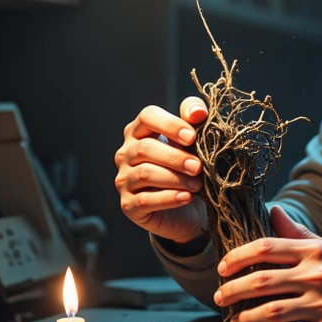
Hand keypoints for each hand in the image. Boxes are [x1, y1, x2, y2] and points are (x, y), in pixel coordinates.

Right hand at [114, 96, 209, 243]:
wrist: (187, 208)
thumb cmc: (187, 168)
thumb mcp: (192, 141)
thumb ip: (194, 118)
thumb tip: (197, 113)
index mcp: (139, 132)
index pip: (147, 117)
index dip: (169, 124)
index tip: (192, 137)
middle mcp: (125, 153)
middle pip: (145, 148)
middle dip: (175, 157)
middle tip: (198, 167)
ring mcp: (123, 179)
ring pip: (144, 174)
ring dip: (174, 179)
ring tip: (197, 184)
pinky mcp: (128, 205)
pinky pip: (145, 200)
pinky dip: (169, 198)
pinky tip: (186, 197)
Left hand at [213, 205, 321, 321]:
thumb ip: (299, 234)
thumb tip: (273, 211)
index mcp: (315, 252)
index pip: (265, 248)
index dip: (237, 257)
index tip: (222, 269)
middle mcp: (317, 275)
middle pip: (261, 281)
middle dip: (232, 291)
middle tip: (219, 298)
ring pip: (271, 312)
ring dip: (246, 319)